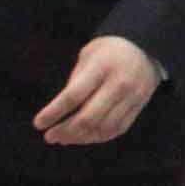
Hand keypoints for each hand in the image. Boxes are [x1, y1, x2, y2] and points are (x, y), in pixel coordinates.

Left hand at [33, 35, 164, 147]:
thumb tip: (61, 113)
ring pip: (102, 128)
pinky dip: (97, 137)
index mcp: (101, 67)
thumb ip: (75, 82)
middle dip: (65, 131)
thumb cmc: (108, 51)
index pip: (73, 96)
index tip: (38, 124)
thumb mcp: (87, 56)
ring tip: (64, 139)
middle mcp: (119, 83)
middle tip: (50, 136)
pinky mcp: (139, 106)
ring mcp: (132, 97)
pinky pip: (116, 130)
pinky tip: (83, 137)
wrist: (146, 46)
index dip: (53, 113)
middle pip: (88, 118)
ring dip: (79, 138)